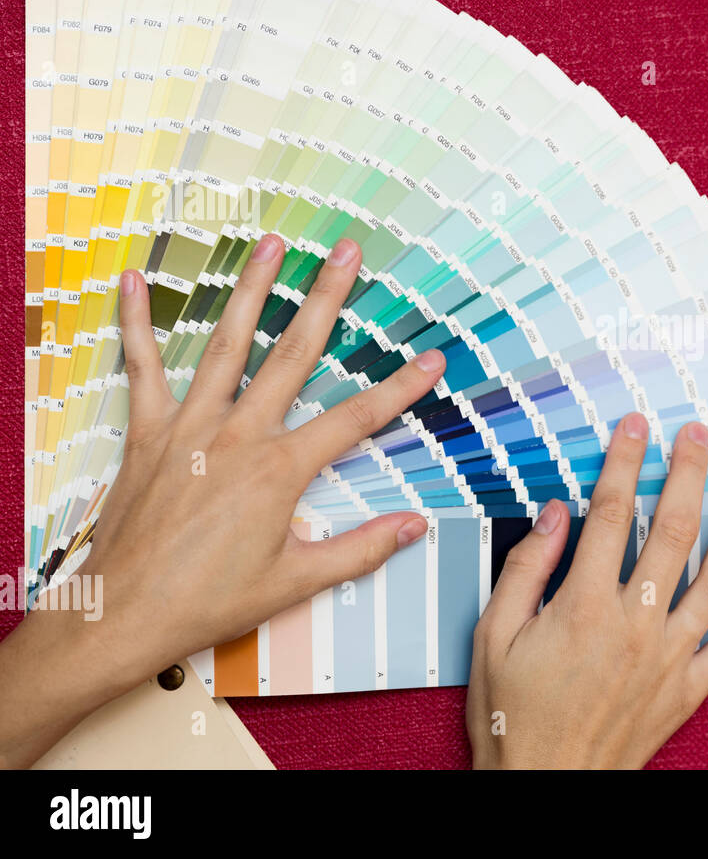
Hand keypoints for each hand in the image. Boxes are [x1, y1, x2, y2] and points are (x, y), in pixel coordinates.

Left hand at [0, 235, 443, 767]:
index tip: (432, 359)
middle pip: (294, 353)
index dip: (401, 387)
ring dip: (252, 290)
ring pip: (227, 344)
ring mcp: (189, 427)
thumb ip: (360, 549)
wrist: (122, 616)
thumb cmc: (207, 602)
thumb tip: (414, 527)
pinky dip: (136, 323)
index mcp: (279, 470)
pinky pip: (142, 368)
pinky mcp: (147, 433)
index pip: (357, 418)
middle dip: (327, 298)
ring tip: (273, 245)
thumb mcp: (295, 581)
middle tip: (347, 254)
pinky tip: (135, 281)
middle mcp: (237, 435)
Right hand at [466, 412, 707, 768]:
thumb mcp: (493, 638)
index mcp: (584, 606)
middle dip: (687, 474)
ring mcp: (669, 656)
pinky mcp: (689, 687)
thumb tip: (556, 513)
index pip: (613, 514)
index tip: (635, 427)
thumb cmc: (512, 718)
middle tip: (697, 435)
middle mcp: (635, 623)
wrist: (543, 788)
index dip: (626, 462)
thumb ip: (527, 570)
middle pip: (672, 531)